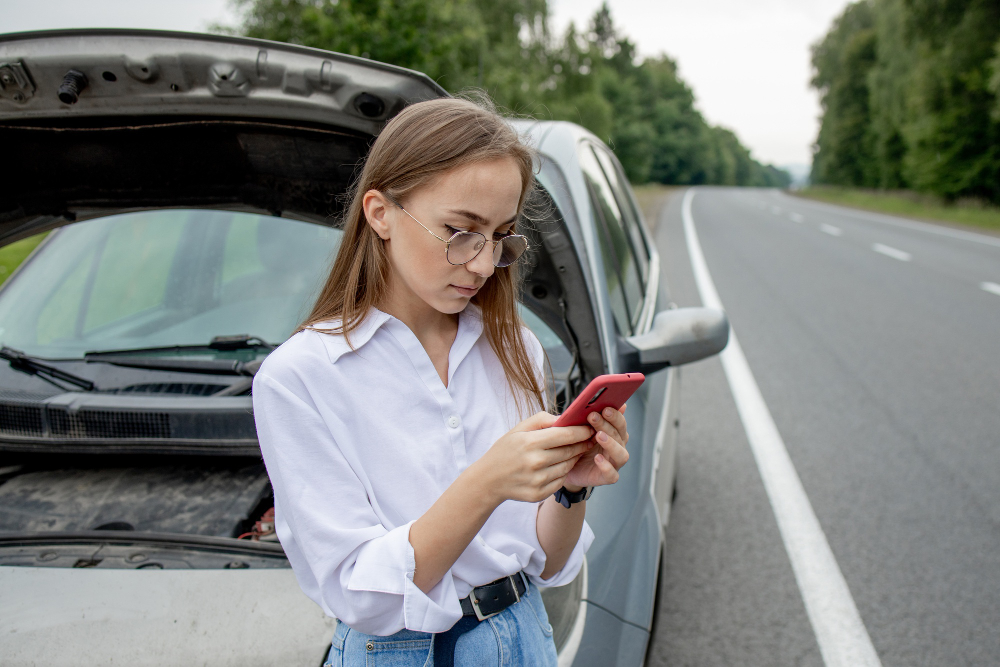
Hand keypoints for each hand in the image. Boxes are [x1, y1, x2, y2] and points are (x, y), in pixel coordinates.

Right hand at [473, 412, 593, 504]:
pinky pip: (561, 481)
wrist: (488, 480)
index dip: (581, 431)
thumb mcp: (518, 429)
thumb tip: (565, 418)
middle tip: (589, 438)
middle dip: (582, 443)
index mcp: (529, 442)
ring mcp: (537, 480)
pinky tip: (561, 465)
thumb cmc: (505, 450)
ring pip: (567, 466)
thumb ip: (542, 420)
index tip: (590, 427)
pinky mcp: (539, 494)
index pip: (565, 435)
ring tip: (575, 451)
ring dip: (574, 458)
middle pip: (569, 451)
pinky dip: (563, 472)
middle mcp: (535, 462)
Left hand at [563, 404, 629, 490]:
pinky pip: (612, 474)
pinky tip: (597, 458)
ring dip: (611, 444)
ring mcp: (614, 463)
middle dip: (608, 425)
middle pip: (620, 435)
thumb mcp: (578, 429)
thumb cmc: (574, 445)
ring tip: (598, 436)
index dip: (615, 415)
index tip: (604, 407)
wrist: (565, 467)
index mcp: (613, 433)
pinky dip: (606, 466)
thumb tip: (595, 401)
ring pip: (621, 454)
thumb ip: (588, 417)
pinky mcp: (606, 477)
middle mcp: (617, 447)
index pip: (620, 422)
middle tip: (593, 417)